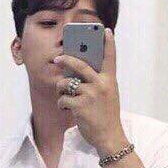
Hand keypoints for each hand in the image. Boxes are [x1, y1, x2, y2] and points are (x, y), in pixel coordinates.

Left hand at [54, 28, 126, 155]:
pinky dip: (61, 104)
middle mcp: (101, 84)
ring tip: (64, 95)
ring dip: (61, 89)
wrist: (109, 137)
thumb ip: (97, 81)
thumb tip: (75, 69)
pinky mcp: (80, 106)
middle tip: (57, 58)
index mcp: (110, 80)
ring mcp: (91, 95)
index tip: (106, 30)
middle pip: (80, 65)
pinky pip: (63, 99)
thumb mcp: (108, 95)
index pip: (110, 58)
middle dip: (66, 59)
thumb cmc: (106, 114)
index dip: (109, 43)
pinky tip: (65, 108)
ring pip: (66, 83)